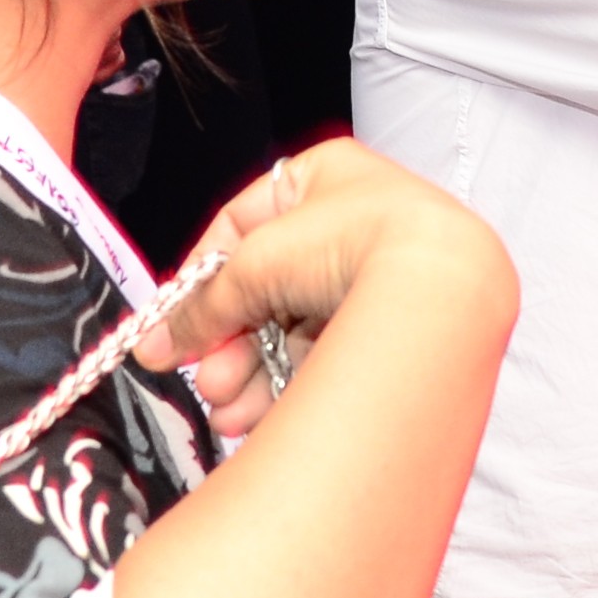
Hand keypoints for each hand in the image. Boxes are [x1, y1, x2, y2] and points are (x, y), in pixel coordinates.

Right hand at [144, 140, 512, 437]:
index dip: (201, 282)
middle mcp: (352, 223)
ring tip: (230, 413)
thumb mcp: (255, 266)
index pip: (239, 228)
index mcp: (321, 179)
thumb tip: (157, 344)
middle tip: (208, 383)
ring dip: (255, 374)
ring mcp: (378, 275)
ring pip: (296, 330)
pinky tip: (260, 419)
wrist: (440, 291)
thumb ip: (203, 307)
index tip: (174, 329)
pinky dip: (293, 386)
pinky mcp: (395, 326)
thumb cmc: (353, 245)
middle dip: (231, 345)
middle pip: (267, 290)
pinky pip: (330, 356)